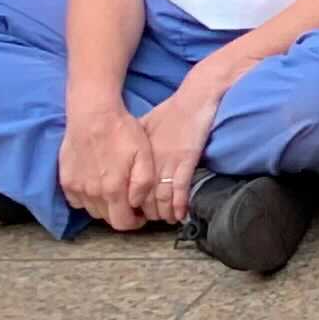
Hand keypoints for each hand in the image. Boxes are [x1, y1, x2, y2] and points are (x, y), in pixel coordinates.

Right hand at [59, 101, 159, 230]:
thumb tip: (137, 204)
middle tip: (130, 201)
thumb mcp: (144, 155)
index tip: (140, 215)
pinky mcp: (65, 180)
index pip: (122, 223)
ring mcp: (75, 188)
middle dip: (121, 213)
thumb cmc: (122, 133)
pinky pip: (77, 200)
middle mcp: (91, 193)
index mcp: (112, 190)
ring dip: (105, 206)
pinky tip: (97, 185)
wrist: (93, 115)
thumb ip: (143, 184)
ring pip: (92, 210)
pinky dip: (88, 198)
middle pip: (107, 218)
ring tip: (115, 192)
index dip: (134, 222)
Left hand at [137, 87, 221, 224]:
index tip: (133, 210)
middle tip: (149, 221)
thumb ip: (134, 146)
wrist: (195, 99)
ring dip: (163, 212)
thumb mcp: (143, 127)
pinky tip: (180, 215)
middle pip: (142, 196)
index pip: (127, 187)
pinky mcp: (186, 160)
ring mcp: (168, 162)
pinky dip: (180, 205)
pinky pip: (180, 189)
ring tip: (166, 221)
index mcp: (137, 156)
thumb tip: (123, 155)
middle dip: (145, 212)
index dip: (130, 202)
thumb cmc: (170, 112)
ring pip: (160, 197)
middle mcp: (149, 162)